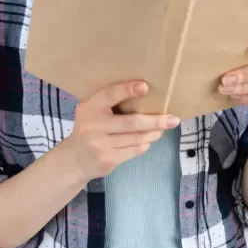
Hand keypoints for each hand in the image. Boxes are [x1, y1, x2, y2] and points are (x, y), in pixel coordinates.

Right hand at [59, 80, 179, 181]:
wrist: (73, 160)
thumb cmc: (89, 128)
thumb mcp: (92, 111)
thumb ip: (110, 103)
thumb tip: (145, 92)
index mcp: (89, 107)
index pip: (110, 95)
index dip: (127, 90)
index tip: (145, 86)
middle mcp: (93, 126)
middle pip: (131, 122)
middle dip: (155, 121)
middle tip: (173, 119)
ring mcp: (99, 145)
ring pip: (136, 138)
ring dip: (154, 133)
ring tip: (163, 128)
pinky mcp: (107, 160)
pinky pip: (134, 150)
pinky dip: (144, 144)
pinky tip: (148, 140)